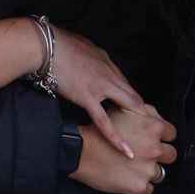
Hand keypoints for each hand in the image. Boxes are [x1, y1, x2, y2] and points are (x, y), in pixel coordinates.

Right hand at [51, 26, 154, 158]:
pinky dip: (116, 137)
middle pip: (133, 95)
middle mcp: (109, 75)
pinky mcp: (88, 98)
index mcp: (108, 63)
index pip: (126, 84)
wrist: (48, 46)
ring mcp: (101, 87)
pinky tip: (126, 149)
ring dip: (136, 121)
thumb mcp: (84, 46)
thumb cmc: (60, 43)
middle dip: (142, 112)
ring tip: (144, 139)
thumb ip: (93, 58)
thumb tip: (94, 61)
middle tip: (146, 128)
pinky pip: (104, 121)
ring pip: (127, 105)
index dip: (131, 99)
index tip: (133, 111)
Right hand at [69, 107, 176, 193]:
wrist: (81, 152)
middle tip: (144, 155)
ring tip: (133, 167)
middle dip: (159, 155)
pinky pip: (148, 189)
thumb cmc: (99, 130)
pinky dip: (140, 185)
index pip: (172, 134)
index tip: (155, 140)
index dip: (162, 137)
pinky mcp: (139, 186)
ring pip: (159, 173)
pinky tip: (128, 177)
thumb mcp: (124, 109)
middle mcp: (154, 149)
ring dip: (149, 171)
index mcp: (154, 128)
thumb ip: (146, 111)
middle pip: (170, 155)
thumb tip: (158, 117)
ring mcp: (148, 169)